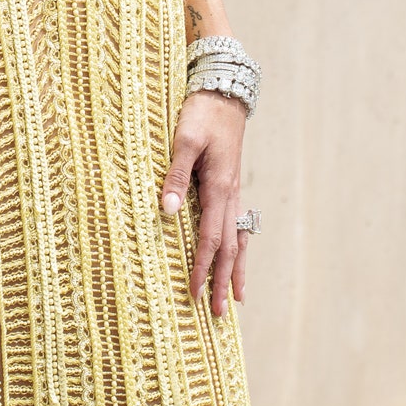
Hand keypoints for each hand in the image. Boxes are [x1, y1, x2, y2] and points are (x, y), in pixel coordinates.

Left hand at [160, 91, 249, 318]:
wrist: (225, 92)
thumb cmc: (202, 112)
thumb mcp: (184, 139)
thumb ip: (175, 174)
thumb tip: (167, 210)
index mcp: (219, 186)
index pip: (210, 237)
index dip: (202, 266)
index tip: (193, 292)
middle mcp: (230, 194)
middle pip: (229, 247)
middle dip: (222, 281)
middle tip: (218, 314)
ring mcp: (234, 191)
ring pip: (239, 239)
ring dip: (235, 270)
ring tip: (236, 298)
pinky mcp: (231, 185)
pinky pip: (238, 225)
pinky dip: (238, 248)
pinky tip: (237, 259)